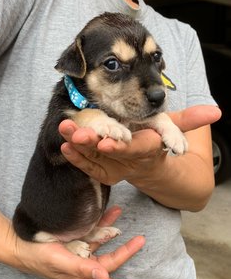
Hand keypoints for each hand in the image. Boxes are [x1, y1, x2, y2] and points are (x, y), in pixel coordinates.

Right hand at [10, 206, 148, 278]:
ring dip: (112, 230)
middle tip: (141, 239)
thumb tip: (105, 276)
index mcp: (82, 278)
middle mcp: (84, 266)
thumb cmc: (37, 257)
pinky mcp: (75, 240)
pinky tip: (108, 213)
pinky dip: (101, 223)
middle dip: (126, 250)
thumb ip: (82, 269)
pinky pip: (92, 232)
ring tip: (120, 213)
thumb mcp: (59, 262)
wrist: (20, 244)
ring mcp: (81, 252)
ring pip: (103, 243)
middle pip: (111, 261)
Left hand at [58, 105, 221, 184]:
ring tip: (64, 131)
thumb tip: (217, 111)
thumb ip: (190, 120)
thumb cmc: (158, 140)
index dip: (121, 147)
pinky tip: (63, 143)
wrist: (147, 163)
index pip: (134, 150)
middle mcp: (128, 161)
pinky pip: (87, 163)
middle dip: (92, 144)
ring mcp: (113, 165)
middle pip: (109, 154)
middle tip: (75, 134)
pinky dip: (75, 155)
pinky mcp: (102, 167)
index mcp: (147, 150)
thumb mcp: (173, 128)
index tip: (105, 143)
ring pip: (94, 158)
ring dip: (78, 146)